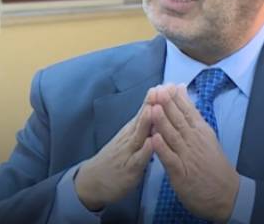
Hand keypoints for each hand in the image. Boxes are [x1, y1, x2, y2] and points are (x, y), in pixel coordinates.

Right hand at [74, 92, 153, 210]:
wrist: (93, 181)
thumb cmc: (116, 159)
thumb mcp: (130, 139)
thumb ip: (143, 126)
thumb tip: (157, 110)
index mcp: (132, 130)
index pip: (146, 110)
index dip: (158, 98)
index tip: (170, 83)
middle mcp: (130, 137)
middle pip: (142, 117)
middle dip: (154, 102)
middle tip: (164, 88)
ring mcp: (128, 151)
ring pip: (138, 134)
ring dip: (146, 121)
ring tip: (154, 108)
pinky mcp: (128, 169)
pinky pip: (138, 159)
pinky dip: (145, 150)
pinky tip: (152, 142)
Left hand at [149, 84, 239, 221]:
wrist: (228, 194)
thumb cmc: (213, 165)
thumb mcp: (206, 138)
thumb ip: (194, 120)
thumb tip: (184, 98)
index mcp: (201, 131)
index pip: (187, 110)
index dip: (175, 97)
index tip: (165, 84)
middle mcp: (194, 140)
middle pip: (179, 119)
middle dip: (167, 104)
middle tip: (157, 90)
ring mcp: (187, 156)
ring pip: (173, 136)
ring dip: (162, 122)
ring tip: (153, 108)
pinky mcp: (181, 173)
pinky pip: (170, 159)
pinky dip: (162, 149)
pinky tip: (153, 140)